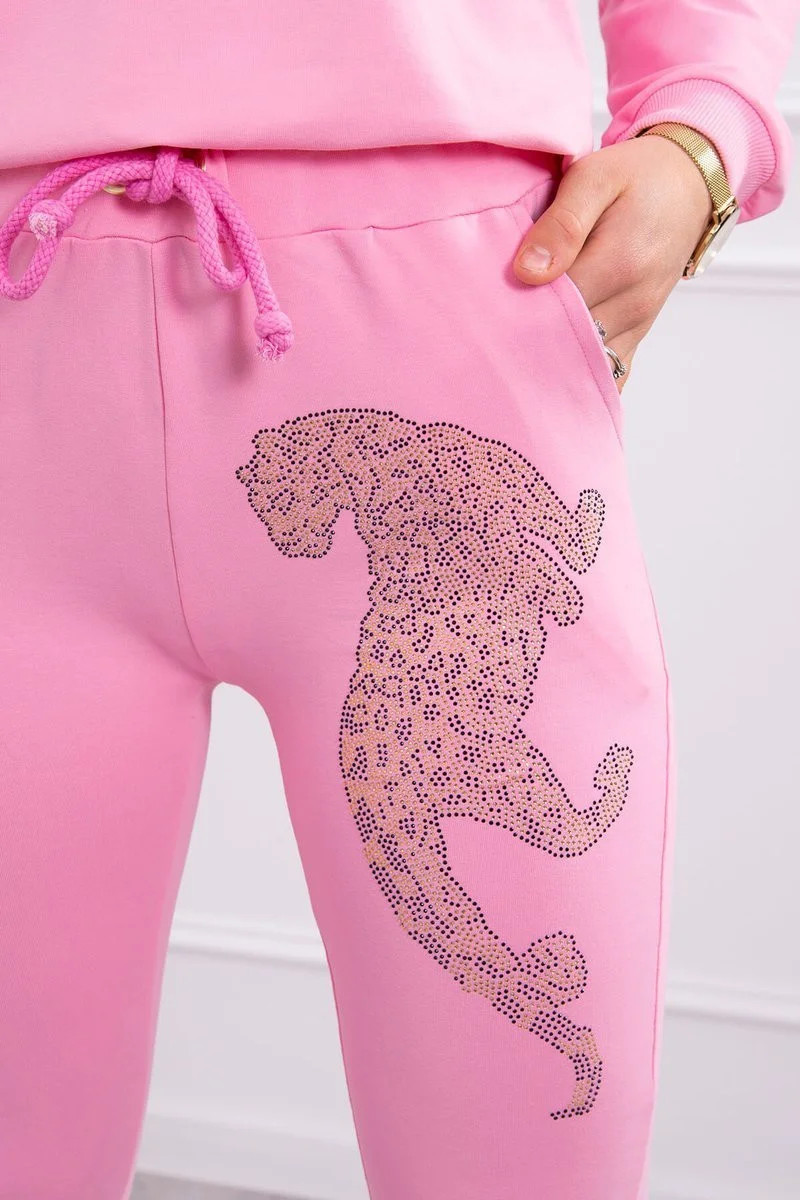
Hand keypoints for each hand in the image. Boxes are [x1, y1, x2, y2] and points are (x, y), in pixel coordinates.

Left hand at [512, 135, 714, 391]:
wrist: (688, 187)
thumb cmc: (636, 177)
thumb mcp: (596, 177)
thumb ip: (562, 224)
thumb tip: (527, 272)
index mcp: (619, 264)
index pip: (554, 309)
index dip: (514, 312)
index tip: (483, 308)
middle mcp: (632, 304)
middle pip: (566, 344)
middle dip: (526, 341)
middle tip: (488, 333)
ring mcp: (636, 324)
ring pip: (584, 365)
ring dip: (547, 360)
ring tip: (511, 349)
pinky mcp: (636, 336)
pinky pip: (607, 373)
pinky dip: (575, 375)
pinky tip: (545, 370)